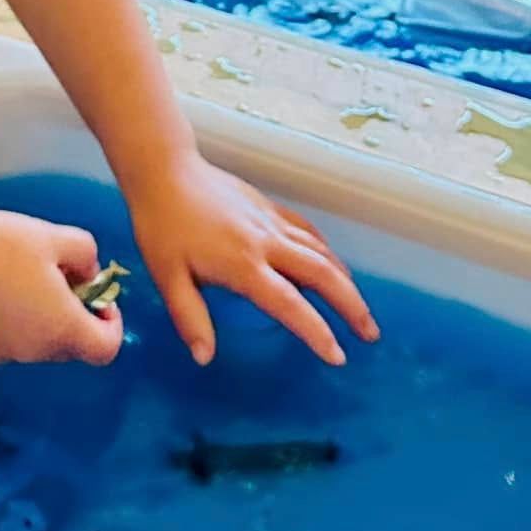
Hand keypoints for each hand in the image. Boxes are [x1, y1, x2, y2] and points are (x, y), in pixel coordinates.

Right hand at [0, 205, 123, 366]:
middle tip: (61, 277)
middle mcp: (34, 352)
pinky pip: (6, 336)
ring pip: (37, 340)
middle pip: (70, 345)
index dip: (112, 324)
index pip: (106, 349)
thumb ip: (88, 256)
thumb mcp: (56, 237)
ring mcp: (1, 353)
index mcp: (61, 329)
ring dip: (42, 317)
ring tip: (23, 275)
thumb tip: (88, 274)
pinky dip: (12, 318)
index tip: (99, 298)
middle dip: (75, 315)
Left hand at [126, 155, 378, 366]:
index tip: (337, 356)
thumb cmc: (161, 226)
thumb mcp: (167, 276)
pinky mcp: (269, 207)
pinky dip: (326, 252)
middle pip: (323, 274)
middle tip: (369, 334)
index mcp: (243, 265)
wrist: (164, 171)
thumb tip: (205, 358)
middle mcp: (266, 243)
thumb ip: (189, 318)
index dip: (316, 332)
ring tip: (359, 308)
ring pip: (321, 251)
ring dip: (345, 280)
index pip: (290, 305)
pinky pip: (307, 232)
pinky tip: (331, 265)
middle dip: (351, 306)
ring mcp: (271, 222)